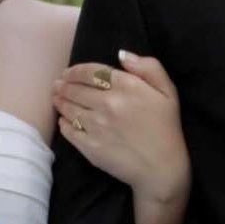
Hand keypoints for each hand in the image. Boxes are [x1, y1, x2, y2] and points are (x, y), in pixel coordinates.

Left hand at [53, 52, 189, 205]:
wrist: (162, 169)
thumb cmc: (167, 129)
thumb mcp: (168, 91)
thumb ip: (148, 67)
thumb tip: (121, 54)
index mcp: (126, 86)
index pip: (91, 72)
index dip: (75, 71)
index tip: (68, 73)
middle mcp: (107, 103)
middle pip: (75, 89)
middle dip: (63, 85)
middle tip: (57, 85)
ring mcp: (96, 125)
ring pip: (68, 108)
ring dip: (59, 101)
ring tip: (56, 98)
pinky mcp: (89, 146)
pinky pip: (68, 130)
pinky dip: (63, 122)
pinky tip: (63, 120)